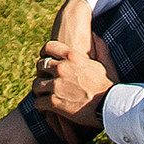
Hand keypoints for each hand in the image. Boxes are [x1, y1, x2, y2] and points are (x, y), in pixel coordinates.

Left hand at [33, 0, 110, 133]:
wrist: (108, 105)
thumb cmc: (107, 85)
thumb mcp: (103, 61)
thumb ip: (99, 46)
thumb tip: (95, 35)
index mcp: (72, 56)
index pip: (49, 47)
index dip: (44, 52)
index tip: (44, 58)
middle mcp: (61, 68)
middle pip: (40, 65)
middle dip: (42, 73)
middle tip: (45, 80)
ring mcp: (56, 85)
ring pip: (36, 84)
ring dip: (39, 90)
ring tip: (43, 95)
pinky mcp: (54, 102)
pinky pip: (38, 102)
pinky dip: (40, 105)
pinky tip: (45, 108)